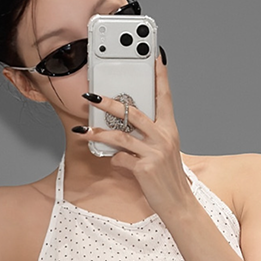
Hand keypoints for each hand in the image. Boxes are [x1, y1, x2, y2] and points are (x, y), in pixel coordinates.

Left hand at [74, 57, 193, 219]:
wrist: (178, 204)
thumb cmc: (167, 177)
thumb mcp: (163, 151)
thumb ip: (148, 136)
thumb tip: (122, 126)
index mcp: (170, 130)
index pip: (165, 97)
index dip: (160, 76)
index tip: (155, 56)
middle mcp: (164, 138)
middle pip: (133, 113)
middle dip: (109, 103)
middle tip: (91, 95)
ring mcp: (154, 153)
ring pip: (120, 136)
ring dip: (97, 132)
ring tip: (82, 130)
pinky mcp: (145, 168)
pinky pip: (120, 158)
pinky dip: (113, 160)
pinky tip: (114, 162)